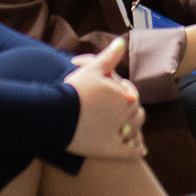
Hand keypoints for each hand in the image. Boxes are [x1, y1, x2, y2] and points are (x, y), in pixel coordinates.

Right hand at [65, 38, 145, 157]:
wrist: (54, 113)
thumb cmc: (73, 89)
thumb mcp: (92, 68)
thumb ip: (110, 56)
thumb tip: (121, 42)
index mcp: (124, 96)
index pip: (132, 94)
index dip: (126, 92)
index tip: (119, 93)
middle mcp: (124, 116)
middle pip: (136, 113)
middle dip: (131, 111)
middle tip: (125, 111)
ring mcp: (117, 134)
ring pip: (134, 131)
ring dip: (135, 129)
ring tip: (133, 130)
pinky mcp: (109, 150)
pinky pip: (129, 152)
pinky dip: (136, 150)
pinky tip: (140, 149)